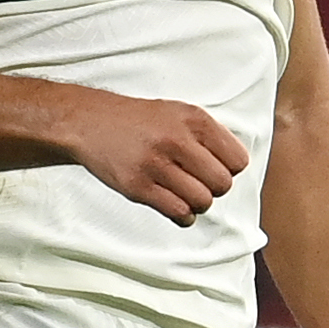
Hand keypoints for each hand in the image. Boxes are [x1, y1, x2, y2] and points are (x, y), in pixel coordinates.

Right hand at [61, 88, 248, 224]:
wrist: (91, 123)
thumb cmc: (139, 121)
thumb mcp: (179, 113)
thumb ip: (208, 135)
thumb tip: (234, 166)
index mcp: (193, 119)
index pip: (237, 160)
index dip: (229, 169)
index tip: (214, 167)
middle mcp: (176, 140)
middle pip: (222, 183)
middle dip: (214, 188)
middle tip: (198, 182)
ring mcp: (156, 164)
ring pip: (202, 201)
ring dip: (197, 203)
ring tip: (184, 192)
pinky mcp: (138, 186)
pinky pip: (178, 212)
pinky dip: (183, 214)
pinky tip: (174, 203)